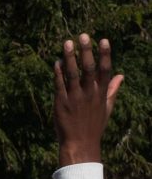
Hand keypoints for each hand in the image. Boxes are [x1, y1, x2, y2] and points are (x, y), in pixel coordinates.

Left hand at [55, 35, 122, 167]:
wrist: (80, 143)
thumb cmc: (93, 125)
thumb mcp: (106, 108)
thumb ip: (112, 90)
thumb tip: (121, 75)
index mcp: (101, 94)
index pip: (105, 70)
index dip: (105, 54)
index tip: (103, 40)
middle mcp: (89, 94)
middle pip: (89, 68)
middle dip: (87, 51)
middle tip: (84, 35)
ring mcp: (75, 98)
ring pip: (72, 74)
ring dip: (70, 57)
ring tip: (67, 42)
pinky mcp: (61, 103)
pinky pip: (59, 85)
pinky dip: (58, 73)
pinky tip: (56, 62)